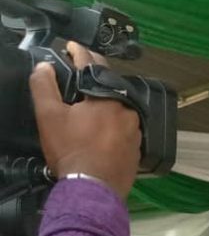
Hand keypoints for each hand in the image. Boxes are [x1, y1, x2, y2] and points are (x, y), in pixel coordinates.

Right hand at [29, 41, 140, 196]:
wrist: (93, 189)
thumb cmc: (71, 150)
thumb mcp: (49, 115)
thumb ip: (44, 86)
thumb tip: (45, 66)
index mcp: (109, 98)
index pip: (93, 66)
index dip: (79, 52)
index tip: (71, 46)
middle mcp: (128, 111)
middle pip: (110, 86)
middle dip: (94, 77)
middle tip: (80, 71)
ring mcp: (136, 131)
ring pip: (120, 108)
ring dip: (106, 102)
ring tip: (90, 100)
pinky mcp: (137, 149)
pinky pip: (124, 128)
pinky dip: (113, 123)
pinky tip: (103, 126)